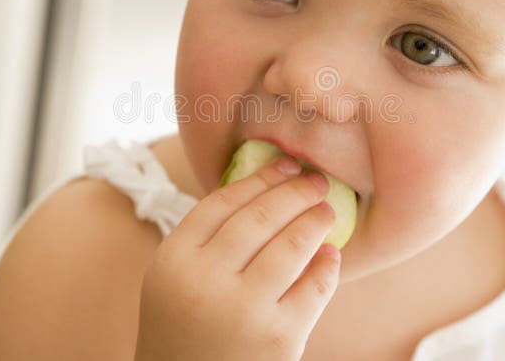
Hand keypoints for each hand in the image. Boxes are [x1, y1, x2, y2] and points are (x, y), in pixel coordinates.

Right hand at [134, 155, 339, 360]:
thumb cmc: (182, 331)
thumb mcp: (172, 280)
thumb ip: (206, 241)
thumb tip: (266, 193)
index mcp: (174, 259)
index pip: (223, 202)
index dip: (260, 178)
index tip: (285, 164)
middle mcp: (205, 280)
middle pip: (260, 217)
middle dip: (295, 192)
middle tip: (317, 181)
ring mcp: (243, 310)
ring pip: (291, 246)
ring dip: (315, 221)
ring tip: (326, 212)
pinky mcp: (278, 339)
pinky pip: (313, 289)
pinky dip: (327, 266)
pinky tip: (331, 255)